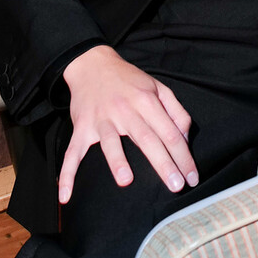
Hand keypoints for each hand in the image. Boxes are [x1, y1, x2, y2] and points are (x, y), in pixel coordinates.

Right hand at [58, 46, 196, 203]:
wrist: (92, 64)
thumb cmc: (129, 80)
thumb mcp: (158, 87)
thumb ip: (176, 112)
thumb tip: (184, 139)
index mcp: (146, 101)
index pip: (169, 133)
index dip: (183, 156)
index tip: (191, 177)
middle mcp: (124, 110)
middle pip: (147, 139)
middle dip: (163, 164)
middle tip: (176, 187)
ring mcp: (101, 120)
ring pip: (110, 142)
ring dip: (117, 161)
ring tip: (126, 181)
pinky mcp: (82, 127)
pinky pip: (73, 152)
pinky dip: (68, 173)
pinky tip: (66, 193)